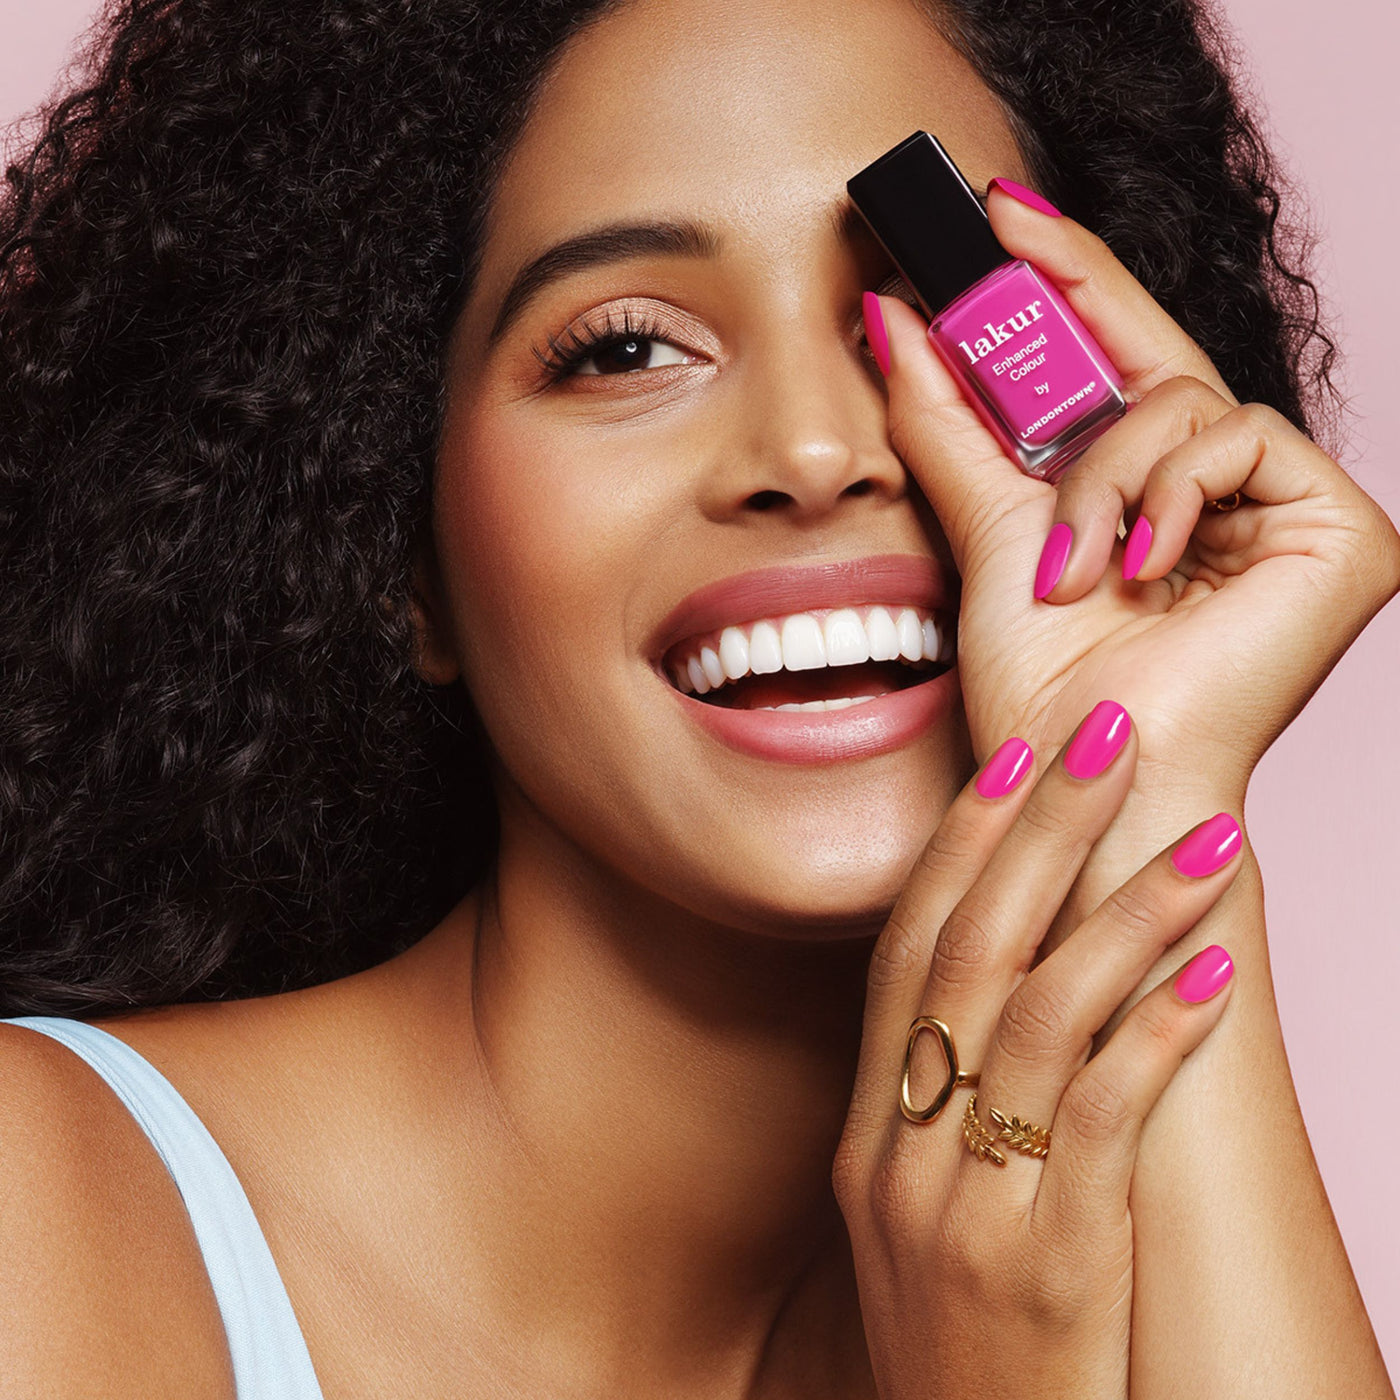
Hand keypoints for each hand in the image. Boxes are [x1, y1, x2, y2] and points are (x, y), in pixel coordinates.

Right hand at [833, 701, 1240, 1398]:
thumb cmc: (964, 1347)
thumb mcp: (921, 1220)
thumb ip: (945, 1109)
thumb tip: (1012, 995)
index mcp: (868, 1134)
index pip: (905, 953)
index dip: (959, 849)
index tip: (1012, 760)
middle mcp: (901, 1153)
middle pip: (969, 954)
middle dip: (1038, 832)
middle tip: (1104, 734)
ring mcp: (963, 1207)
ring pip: (1041, 1018)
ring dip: (1124, 916)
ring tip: (1202, 839)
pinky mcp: (1047, 1264)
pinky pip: (1101, 1120)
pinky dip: (1158, 1035)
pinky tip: (1219, 977)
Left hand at [867, 186, 1399, 800]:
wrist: (1089, 774)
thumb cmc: (1044, 683)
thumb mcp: (985, 528)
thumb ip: (951, 426)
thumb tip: (897, 321)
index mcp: (1159, 498)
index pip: (1123, 365)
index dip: (1071, 281)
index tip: (1000, 213)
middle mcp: (1232, 497)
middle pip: (1161, 358)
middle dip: (1074, 297)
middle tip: (997, 229)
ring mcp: (1292, 511)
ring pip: (1187, 404)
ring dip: (1102, 477)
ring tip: (1067, 564)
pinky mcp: (1345, 532)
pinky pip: (1241, 440)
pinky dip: (1168, 492)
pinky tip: (1139, 564)